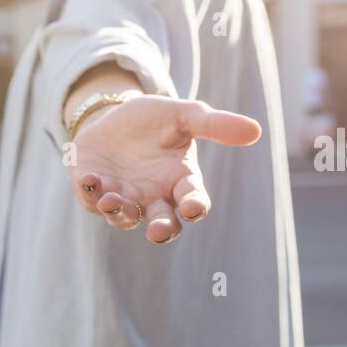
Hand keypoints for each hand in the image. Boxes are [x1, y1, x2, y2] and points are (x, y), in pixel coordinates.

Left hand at [69, 95, 261, 241]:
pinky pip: (92, 200)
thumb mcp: (184, 115)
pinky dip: (91, 192)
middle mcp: (154, 197)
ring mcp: (124, 198)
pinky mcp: (94, 193)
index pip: (194, 199)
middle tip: (159, 231)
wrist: (113, 116)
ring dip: (120, 212)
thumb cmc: (154, 120)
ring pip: (125, 218)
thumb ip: (214, 124)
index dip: (195, 206)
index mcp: (180, 181)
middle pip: (164, 224)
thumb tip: (255, 131)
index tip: (193, 208)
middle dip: (162, 230)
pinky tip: (91, 179)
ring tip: (114, 200)